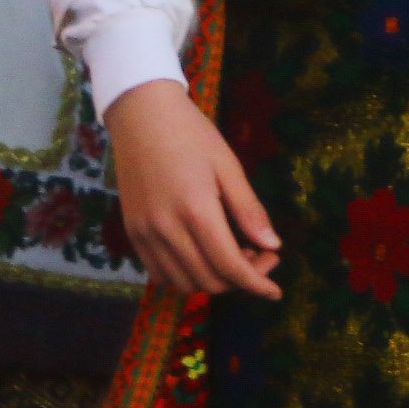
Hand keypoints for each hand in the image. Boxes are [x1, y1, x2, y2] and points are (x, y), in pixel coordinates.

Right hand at [107, 79, 280, 298]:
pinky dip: (186, 276)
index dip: (256, 283)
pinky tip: (204, 255)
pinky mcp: (133, 233)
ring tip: (235, 255)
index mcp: (196, 210)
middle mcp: (166, 230)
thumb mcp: (228, 165)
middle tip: (261, 256)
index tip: (275, 291)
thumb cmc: (192, 134)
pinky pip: (160, 273)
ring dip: (213, 280)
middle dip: (241, 280)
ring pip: (183, 283)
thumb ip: (248, 210)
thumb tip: (273, 245)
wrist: (141, 116)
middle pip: (208, 280)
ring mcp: (145, 235)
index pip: (229, 266)